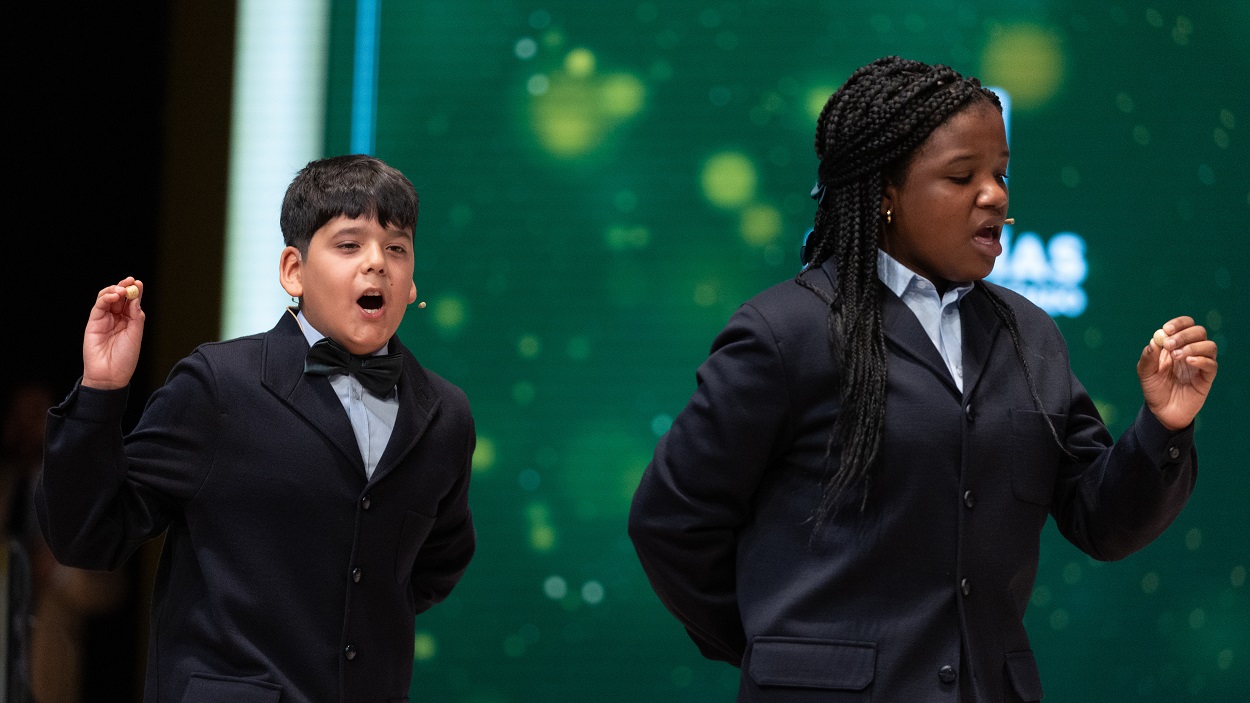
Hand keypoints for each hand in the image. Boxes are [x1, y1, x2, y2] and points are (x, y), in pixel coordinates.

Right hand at [82, 277, 144, 389]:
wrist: (110, 374)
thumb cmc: (125, 358)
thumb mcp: (135, 334)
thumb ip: (135, 315)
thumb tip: (136, 297)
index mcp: (128, 322)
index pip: (131, 302)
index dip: (134, 292)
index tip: (139, 283)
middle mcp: (116, 319)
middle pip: (119, 297)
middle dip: (125, 287)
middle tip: (131, 280)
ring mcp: (104, 320)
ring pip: (107, 298)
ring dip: (115, 290)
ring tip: (122, 289)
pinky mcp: (93, 322)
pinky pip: (99, 306)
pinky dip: (106, 298)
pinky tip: (114, 295)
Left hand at [1138, 316, 1217, 430]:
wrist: (1161, 411)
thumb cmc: (1154, 388)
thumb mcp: (1145, 372)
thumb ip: (1148, 357)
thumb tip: (1154, 341)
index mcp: (1176, 345)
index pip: (1185, 325)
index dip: (1178, 324)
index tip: (1167, 330)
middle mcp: (1191, 351)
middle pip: (1198, 332)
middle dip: (1184, 334)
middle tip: (1169, 344)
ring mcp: (1200, 364)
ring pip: (1209, 345)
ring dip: (1193, 346)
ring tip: (1176, 356)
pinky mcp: (1207, 377)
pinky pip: (1212, 364)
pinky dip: (1201, 359)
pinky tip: (1188, 362)